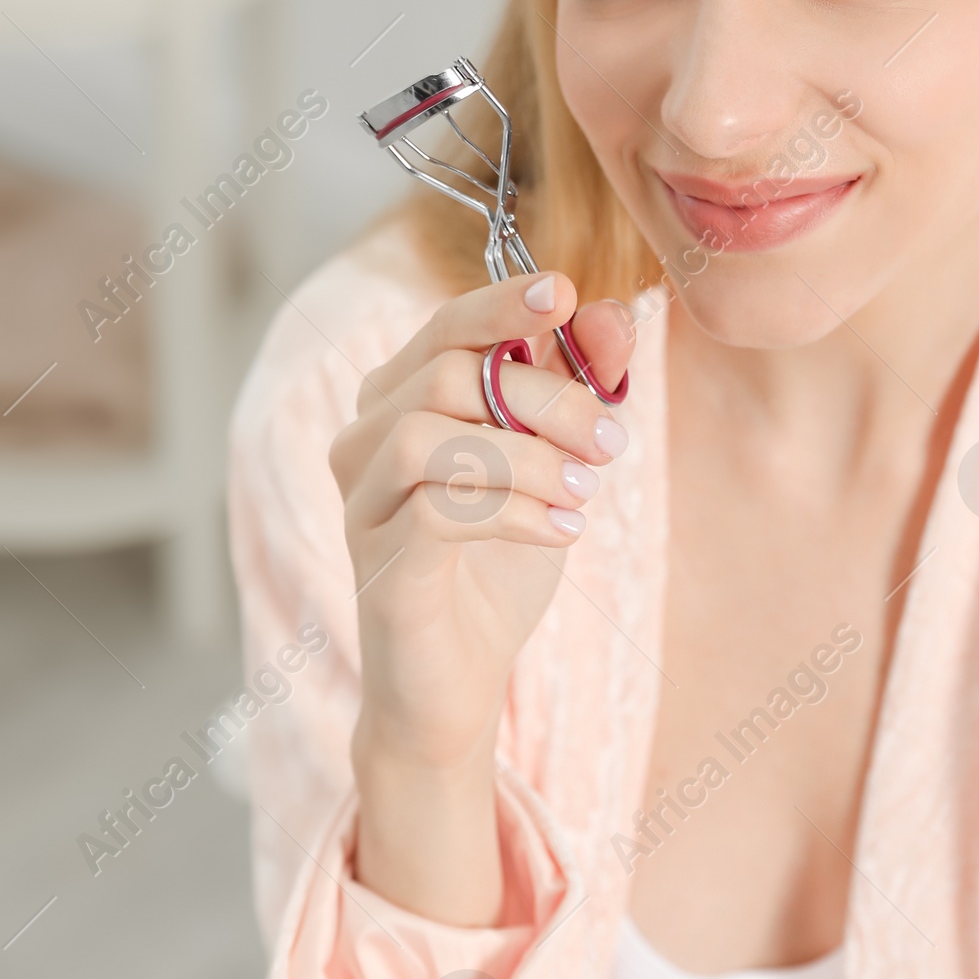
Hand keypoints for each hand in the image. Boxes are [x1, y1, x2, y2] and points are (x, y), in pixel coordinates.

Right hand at [329, 273, 633, 921]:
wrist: (458, 685)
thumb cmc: (497, 566)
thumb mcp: (552, 467)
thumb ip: (578, 388)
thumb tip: (616, 314)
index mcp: (400, 402)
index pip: (444, 327)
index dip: (502, 303)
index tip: (565, 293)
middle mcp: (363, 442)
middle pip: (447, 375)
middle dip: (546, 399)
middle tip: (612, 439)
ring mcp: (361, 505)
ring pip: (434, 436)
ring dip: (529, 457)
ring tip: (585, 492)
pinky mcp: (378, 566)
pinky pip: (441, 512)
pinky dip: (518, 513)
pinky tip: (563, 532)